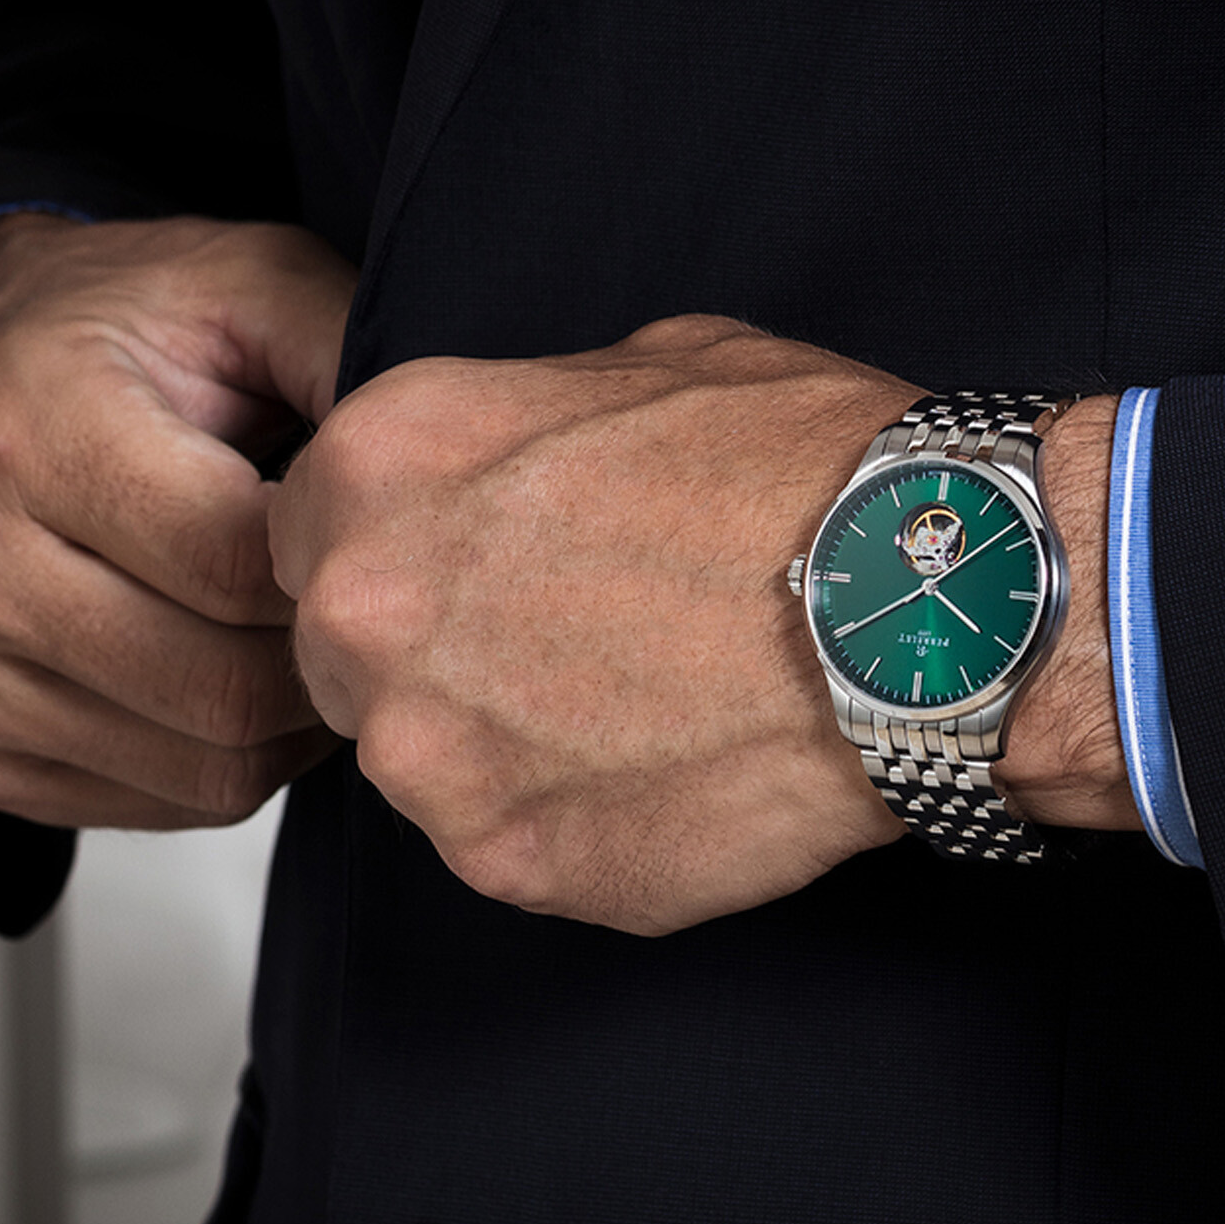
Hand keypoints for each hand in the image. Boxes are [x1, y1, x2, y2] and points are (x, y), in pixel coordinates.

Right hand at [0, 212, 354, 828]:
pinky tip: (247, 675)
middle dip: (333, 667)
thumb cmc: (134, 325)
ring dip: (298, 727)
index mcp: (31, 432)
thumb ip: (350, 352)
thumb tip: (446, 461)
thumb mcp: (257, 283)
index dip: (343, 572)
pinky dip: (236, 762)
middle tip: (376, 614)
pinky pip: (161, 805)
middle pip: (223, 692)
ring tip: (320, 643)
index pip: (236, 571)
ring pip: (204, 770)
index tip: (381, 541)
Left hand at [271, 315, 1135, 936]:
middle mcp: (371, 601)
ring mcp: (429, 748)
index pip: (305, 524)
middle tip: (559, 645)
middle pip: (345, 650)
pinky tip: (665, 771)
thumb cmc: (807, 473)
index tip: (461, 569)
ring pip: (417, 758)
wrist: (919, 606)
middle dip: (429, 649)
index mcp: (387, 455)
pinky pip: (504, 843)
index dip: (392, 546)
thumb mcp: (647, 365)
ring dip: (496, 742)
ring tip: (632, 710)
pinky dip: (570, 820)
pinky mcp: (506, 858)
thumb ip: (523, 419)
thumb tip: (513, 458)